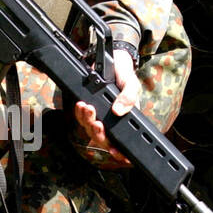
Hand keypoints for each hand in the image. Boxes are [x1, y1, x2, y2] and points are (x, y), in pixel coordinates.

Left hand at [74, 49, 138, 164]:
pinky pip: (82, 117)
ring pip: (90, 129)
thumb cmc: (125, 75)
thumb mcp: (132, 84)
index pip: (122, 142)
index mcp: (125, 121)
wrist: (113, 61)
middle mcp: (112, 122)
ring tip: (87, 108)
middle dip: (98, 133)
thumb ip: (129, 97)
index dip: (119, 151)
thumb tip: (118, 111)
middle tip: (97, 123)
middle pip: (103, 138)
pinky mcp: (89, 109)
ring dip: (87, 121)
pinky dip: (80, 113)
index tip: (114, 151)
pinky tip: (81, 105)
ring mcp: (100, 116)